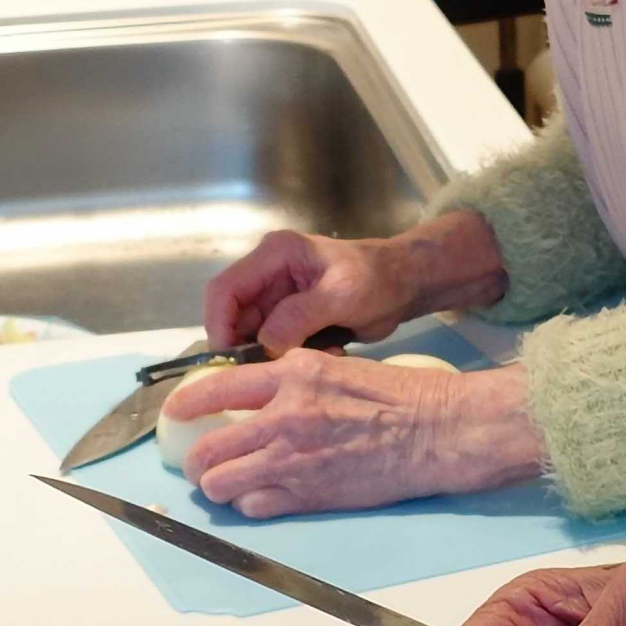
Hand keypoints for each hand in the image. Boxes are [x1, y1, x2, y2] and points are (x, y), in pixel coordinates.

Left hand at [163, 349, 544, 516]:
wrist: (436, 431)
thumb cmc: (400, 397)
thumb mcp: (337, 367)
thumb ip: (292, 381)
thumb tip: (258, 396)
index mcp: (293, 376)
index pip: (216, 389)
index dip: (186, 404)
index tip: (177, 413)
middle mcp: (283, 417)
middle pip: (207, 448)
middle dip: (198, 461)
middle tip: (203, 464)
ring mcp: (292, 460)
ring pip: (220, 484)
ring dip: (218, 487)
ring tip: (227, 485)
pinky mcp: (308, 495)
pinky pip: (254, 507)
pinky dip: (251, 504)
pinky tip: (263, 496)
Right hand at [202, 208, 508, 353]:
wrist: (408, 285)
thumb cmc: (379, 279)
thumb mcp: (341, 295)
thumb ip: (300, 316)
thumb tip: (265, 344)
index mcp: (275, 255)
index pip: (224, 289)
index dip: (218, 324)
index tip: (228, 358)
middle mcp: (269, 274)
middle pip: (234, 316)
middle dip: (249, 346)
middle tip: (272, 369)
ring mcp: (279, 297)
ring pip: (254, 335)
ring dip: (274, 354)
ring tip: (313, 355)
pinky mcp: (292, 318)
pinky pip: (275, 343)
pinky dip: (291, 355)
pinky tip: (325, 353)